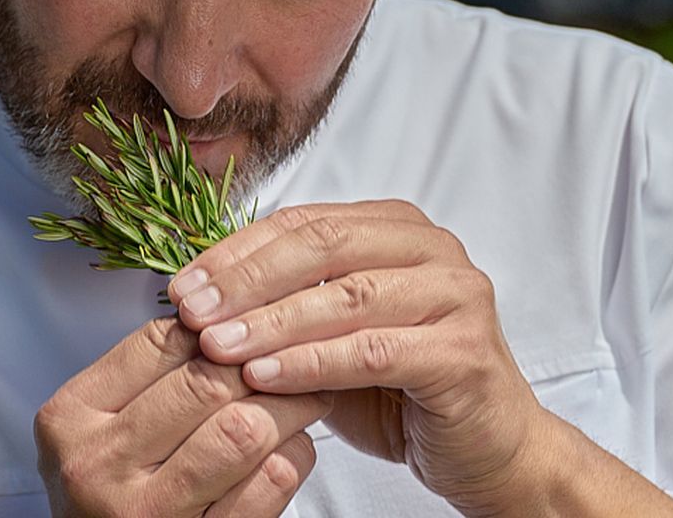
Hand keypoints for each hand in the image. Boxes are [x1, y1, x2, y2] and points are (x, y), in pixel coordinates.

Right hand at [33, 314, 333, 515]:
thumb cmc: (111, 495)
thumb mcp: (102, 430)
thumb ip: (148, 379)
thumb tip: (228, 317)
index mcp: (69, 418)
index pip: (160, 342)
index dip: (218, 327)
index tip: (251, 328)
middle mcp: (98, 465)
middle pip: (206, 383)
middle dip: (262, 362)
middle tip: (295, 355)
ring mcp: (147, 513)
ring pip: (244, 429)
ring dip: (290, 407)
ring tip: (307, 395)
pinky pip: (269, 483)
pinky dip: (296, 454)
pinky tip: (294, 447)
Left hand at [166, 201, 545, 517]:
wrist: (489, 452)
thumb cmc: (404, 392)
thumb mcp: (334, 338)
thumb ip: (286, 308)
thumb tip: (198, 299)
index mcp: (399, 229)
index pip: (305, 221)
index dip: (238, 251)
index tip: (183, 285)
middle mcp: (434, 249)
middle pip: (324, 245)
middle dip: (247, 279)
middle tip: (192, 311)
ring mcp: (457, 296)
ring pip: (346, 296)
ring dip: (271, 322)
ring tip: (216, 347)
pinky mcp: (463, 352)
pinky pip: (372, 351)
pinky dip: (311, 363)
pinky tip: (264, 378)